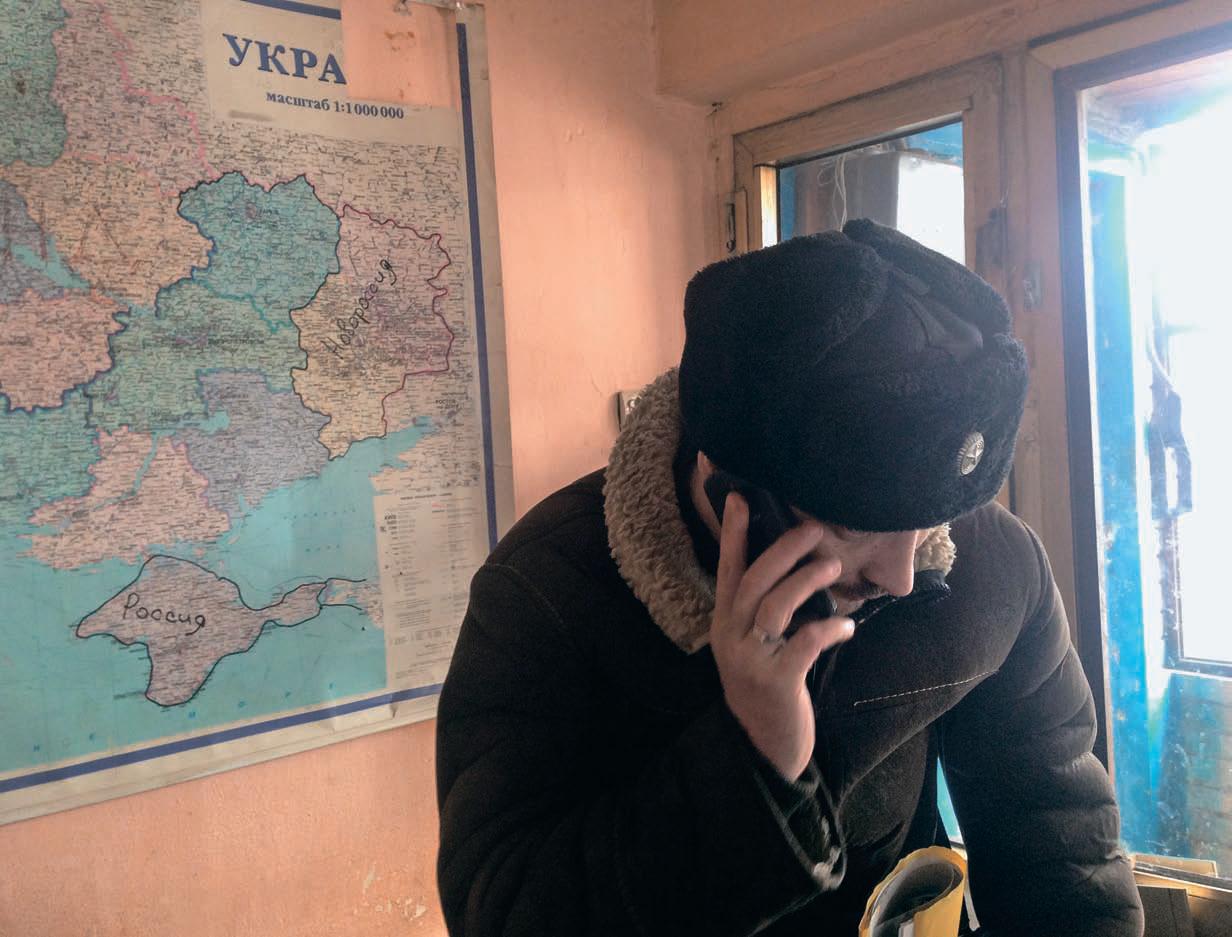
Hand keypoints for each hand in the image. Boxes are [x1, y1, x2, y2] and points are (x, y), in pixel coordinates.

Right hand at [711, 492, 854, 780]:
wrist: (764, 745)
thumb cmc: (767, 687)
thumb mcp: (756, 645)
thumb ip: (766, 611)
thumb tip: (799, 568)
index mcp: (726, 622)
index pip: (728, 569)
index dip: (732, 534)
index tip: (738, 498)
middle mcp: (731, 636)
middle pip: (753, 581)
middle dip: (782, 550)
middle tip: (813, 528)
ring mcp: (751, 659)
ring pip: (775, 607)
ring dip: (806, 582)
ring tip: (833, 567)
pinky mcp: (777, 681)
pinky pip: (805, 644)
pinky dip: (829, 630)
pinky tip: (848, 627)